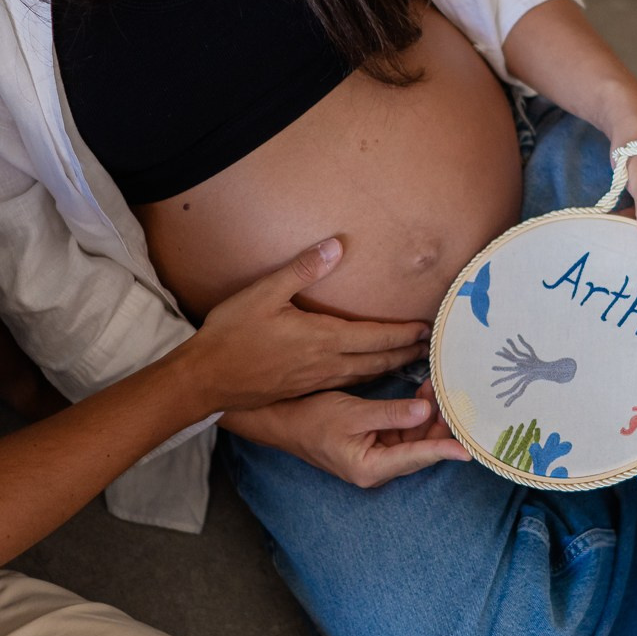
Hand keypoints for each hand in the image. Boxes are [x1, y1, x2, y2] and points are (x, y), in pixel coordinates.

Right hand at [179, 238, 431, 412]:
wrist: (207, 380)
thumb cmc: (233, 335)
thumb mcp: (264, 293)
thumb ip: (302, 270)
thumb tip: (336, 246)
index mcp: (322, 339)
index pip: (375, 337)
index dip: (403, 334)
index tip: (426, 329)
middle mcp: (326, 363)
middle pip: (377, 361)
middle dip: (405, 353)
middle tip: (429, 347)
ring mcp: (315, 380)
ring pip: (364, 375)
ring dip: (389, 368)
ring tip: (408, 361)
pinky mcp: (302, 389)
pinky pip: (346, 383)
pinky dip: (366, 377)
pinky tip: (366, 373)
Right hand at [230, 379, 469, 488]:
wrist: (282, 422)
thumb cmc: (311, 419)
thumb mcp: (352, 413)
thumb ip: (391, 413)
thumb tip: (426, 410)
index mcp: (370, 468)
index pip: (416, 457)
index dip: (444, 450)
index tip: (469, 449)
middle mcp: (377, 469)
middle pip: (420, 450)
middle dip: (440, 425)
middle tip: (456, 397)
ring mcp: (377, 458)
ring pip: (414, 440)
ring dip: (428, 416)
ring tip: (440, 389)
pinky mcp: (375, 445)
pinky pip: (403, 433)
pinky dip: (414, 415)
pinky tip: (424, 394)